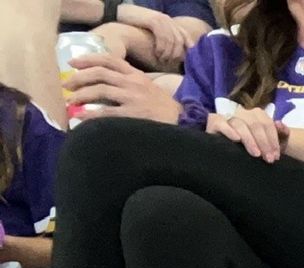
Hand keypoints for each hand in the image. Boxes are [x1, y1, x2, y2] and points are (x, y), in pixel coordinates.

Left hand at [64, 53, 183, 122]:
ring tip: (70, 101)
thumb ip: (131, 83)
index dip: (88, 59)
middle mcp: (134, 83)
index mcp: (137, 75)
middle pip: (100, 72)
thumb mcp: (150, 89)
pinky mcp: (134, 115)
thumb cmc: (166, 110)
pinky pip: (106, 112)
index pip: (110, 60)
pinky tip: (80, 116)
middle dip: (78, 77)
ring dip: (81, 94)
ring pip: (100, 89)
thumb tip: (106, 86)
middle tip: (66, 85)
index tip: (72, 63)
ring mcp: (134, 98)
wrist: (186, 123)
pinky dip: (90, 114)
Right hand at [121, 3, 189, 65]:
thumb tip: (173, 56)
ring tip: (163, 61)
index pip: (185, 36)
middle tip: (170, 63)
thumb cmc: (138, 26)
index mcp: (171, 23)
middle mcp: (168, 20)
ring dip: (168, 53)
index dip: (189, 48)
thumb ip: (164, 39)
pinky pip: (162, 37)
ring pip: (171, 40)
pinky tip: (157, 54)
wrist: (123, 13)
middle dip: (177, 54)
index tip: (188, 60)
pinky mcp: (153, 21)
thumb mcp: (154, 31)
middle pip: (179, 40)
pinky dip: (161, 48)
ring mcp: (161, 20)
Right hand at [208, 106, 284, 161]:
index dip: (273, 140)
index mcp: (257, 115)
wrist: (229, 153)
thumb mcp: (271, 142)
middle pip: (255, 124)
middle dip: (264, 143)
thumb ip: (282, 133)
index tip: (276, 156)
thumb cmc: (255, 147)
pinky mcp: (214, 122)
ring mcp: (228, 116)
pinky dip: (229, 131)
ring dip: (249, 140)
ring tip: (256, 154)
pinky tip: (236, 139)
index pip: (267, 124)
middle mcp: (243, 113)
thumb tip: (280, 124)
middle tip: (268, 159)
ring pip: (240, 124)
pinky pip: (221, 123)